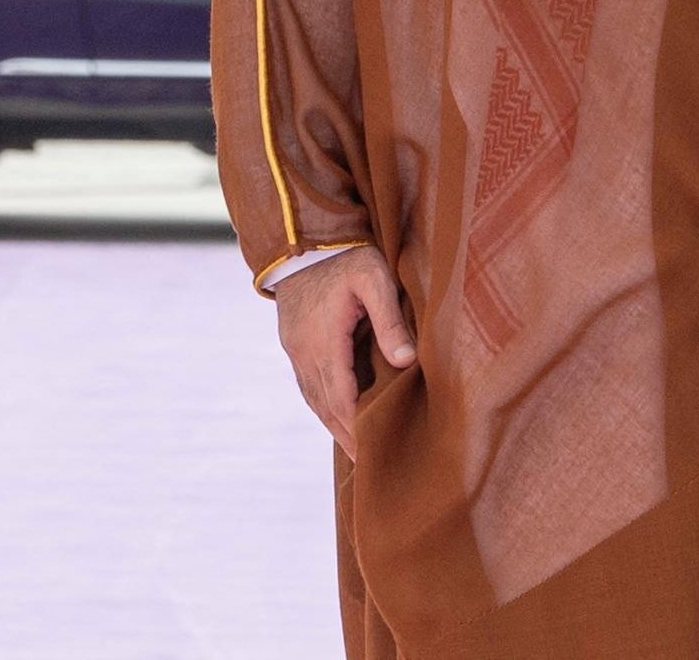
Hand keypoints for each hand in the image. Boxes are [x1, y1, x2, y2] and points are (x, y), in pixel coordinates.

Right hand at [271, 246, 414, 458]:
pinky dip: (322, 403)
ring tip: (353, 446)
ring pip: (313, 397)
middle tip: (368, 463)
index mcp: (324, 340)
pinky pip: (307, 383)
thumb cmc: (345, 256)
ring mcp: (294, 348)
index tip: (372, 454)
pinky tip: (335, 412)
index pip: (342, 398)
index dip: (357, 428)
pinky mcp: (292, 342)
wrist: (302, 236)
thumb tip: (406, 361)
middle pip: (326, 405)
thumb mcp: (373, 278)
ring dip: (332, 422)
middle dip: (346, 434)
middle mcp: (304, 351)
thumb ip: (389, 319)